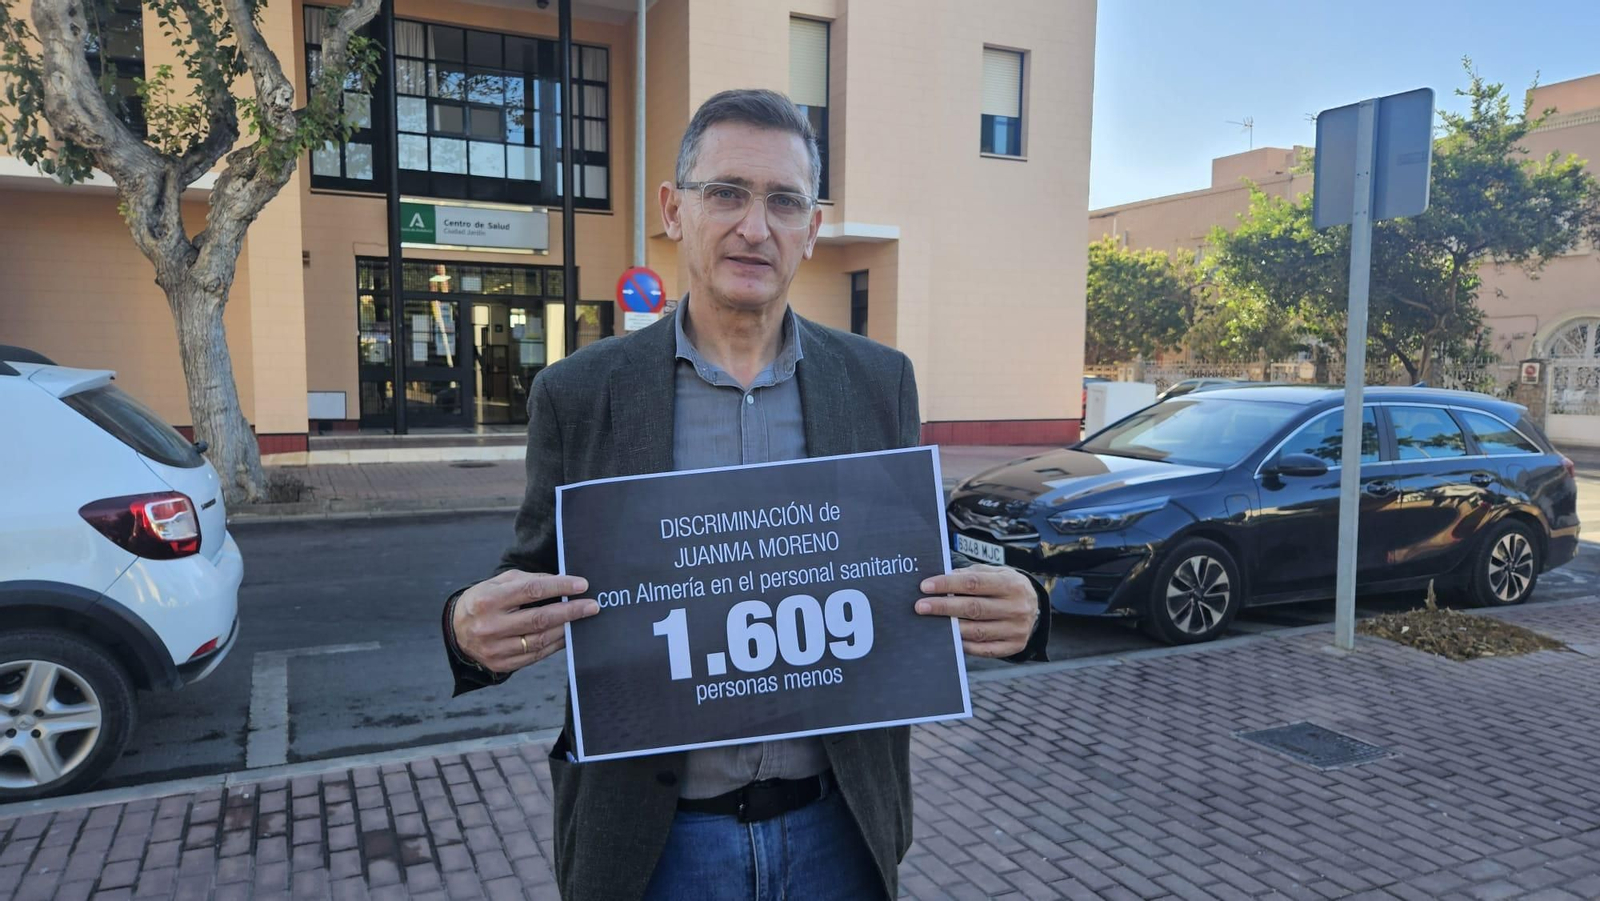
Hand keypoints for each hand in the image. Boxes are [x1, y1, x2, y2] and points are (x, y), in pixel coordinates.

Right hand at [453, 571, 598, 673]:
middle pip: (539, 618)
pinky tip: (567, 634)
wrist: (457, 631)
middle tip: (592, 606)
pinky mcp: (501, 664)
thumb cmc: (483, 601)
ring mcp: (495, 648)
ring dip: (566, 629)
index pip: (531, 591)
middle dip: (570, 611)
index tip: (582, 585)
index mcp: (488, 600)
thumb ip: (528, 581)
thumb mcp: (497, 583)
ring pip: (540, 640)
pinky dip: (555, 644)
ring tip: (582, 619)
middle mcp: (490, 625)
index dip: (560, 587)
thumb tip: (562, 582)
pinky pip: (536, 655)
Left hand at [914, 565, 1038, 657]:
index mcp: (1011, 584)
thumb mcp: (995, 572)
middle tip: (920, 606)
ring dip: (951, 628)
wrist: (1035, 606)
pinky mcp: (1014, 646)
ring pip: (977, 631)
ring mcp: (1016, 629)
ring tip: (931, 623)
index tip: (926, 586)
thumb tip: (941, 580)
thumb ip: (971, 575)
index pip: (973, 583)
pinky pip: (984, 649)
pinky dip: (965, 645)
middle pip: (973, 608)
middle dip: (944, 607)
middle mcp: (1016, 607)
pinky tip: (949, 639)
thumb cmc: (1006, 586)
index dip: (948, 584)